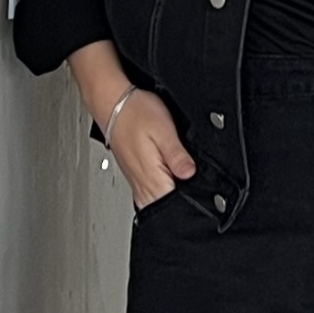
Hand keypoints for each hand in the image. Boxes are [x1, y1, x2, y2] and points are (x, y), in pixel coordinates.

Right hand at [110, 88, 197, 210]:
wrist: (114, 104)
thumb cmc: (136, 113)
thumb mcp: (165, 131)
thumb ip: (177, 156)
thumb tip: (190, 173)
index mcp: (151, 177)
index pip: (172, 206)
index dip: (190, 202)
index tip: (199, 190)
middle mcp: (142, 183)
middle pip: (165, 208)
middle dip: (181, 202)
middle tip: (188, 178)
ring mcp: (137, 181)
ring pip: (157, 202)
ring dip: (171, 197)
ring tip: (181, 179)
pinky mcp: (135, 175)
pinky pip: (150, 193)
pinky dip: (162, 190)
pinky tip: (169, 177)